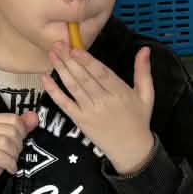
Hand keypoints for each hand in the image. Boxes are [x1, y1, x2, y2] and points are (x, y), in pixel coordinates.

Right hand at [0, 111, 37, 193]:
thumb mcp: (5, 146)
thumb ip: (19, 130)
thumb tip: (33, 117)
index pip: (11, 118)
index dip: (22, 131)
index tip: (21, 142)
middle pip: (10, 130)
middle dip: (18, 145)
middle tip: (15, 155)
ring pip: (5, 142)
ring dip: (14, 155)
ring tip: (11, 161)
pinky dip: (9, 163)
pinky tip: (9, 168)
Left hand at [45, 41, 155, 175]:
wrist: (131, 149)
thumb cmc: (139, 119)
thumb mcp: (147, 95)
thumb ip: (143, 71)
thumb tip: (145, 49)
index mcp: (120, 93)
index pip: (102, 74)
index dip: (88, 61)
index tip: (76, 49)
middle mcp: (104, 102)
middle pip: (84, 78)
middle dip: (70, 60)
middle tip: (58, 44)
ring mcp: (90, 112)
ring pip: (73, 87)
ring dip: (61, 70)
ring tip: (52, 54)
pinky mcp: (80, 120)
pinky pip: (64, 104)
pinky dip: (54, 91)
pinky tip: (45, 78)